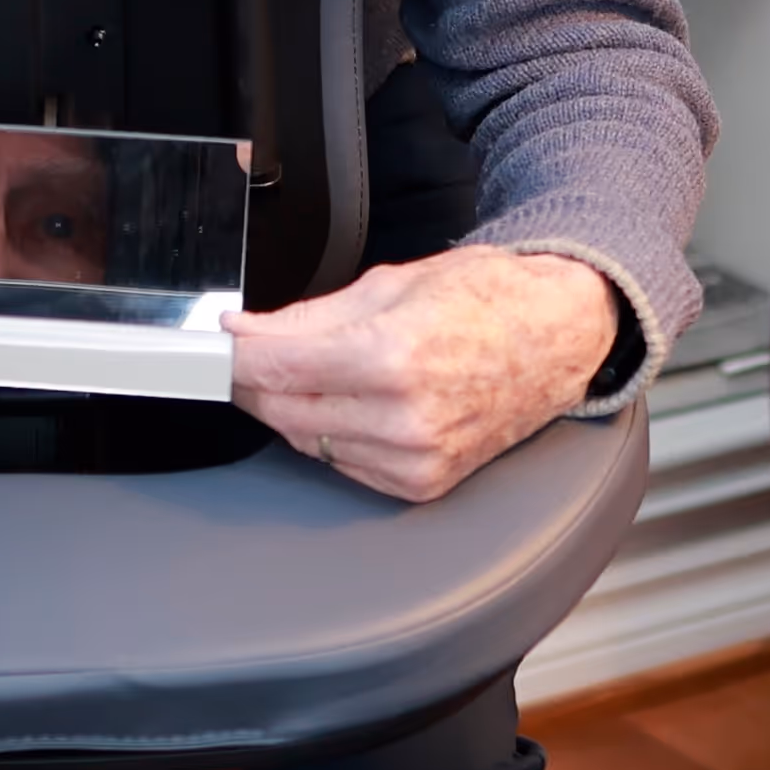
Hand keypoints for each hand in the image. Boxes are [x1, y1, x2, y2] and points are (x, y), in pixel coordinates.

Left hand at [226, 247, 619, 503]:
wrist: (558, 335)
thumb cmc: (488, 299)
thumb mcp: (390, 284)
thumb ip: (307, 317)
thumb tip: (244, 333)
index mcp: (391, 356)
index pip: (276, 369)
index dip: (233, 357)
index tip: (212, 348)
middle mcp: (404, 418)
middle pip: (283, 410)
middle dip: (255, 381)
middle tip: (248, 354)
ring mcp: (416, 458)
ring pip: (307, 441)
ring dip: (293, 408)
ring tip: (314, 370)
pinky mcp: (424, 484)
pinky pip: (344, 464)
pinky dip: (332, 433)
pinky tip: (350, 402)